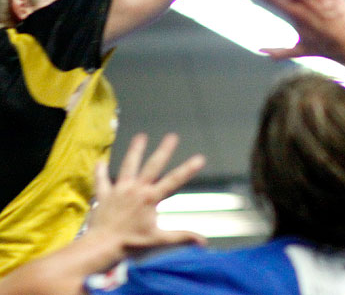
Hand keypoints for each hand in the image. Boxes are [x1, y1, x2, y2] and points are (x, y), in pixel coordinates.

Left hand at [88, 133, 205, 253]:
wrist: (101, 247)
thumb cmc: (130, 244)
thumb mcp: (159, 241)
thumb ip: (182, 237)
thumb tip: (204, 242)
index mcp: (150, 198)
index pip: (174, 181)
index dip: (188, 170)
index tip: (200, 158)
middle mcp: (136, 189)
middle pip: (152, 166)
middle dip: (163, 150)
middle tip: (172, 136)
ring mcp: (119, 190)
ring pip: (128, 166)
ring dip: (135, 151)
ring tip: (141, 136)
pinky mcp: (104, 196)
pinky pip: (101, 181)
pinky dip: (100, 172)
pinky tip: (100, 162)